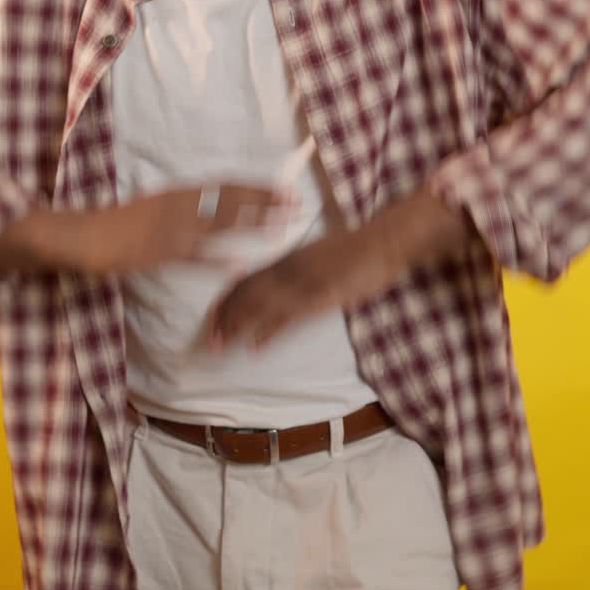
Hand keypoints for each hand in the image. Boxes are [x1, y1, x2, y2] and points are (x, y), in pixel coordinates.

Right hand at [72, 185, 295, 275]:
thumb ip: (184, 204)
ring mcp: (172, 228)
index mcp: (180, 191)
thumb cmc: (120, 221)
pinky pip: (194, 257)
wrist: (88, 235)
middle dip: (266, 201)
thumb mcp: (156, 203)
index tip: (284, 188)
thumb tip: (210, 201)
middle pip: (232, 200)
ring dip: (253, 224)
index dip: (257, 187)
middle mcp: (181, 204)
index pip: (227, 185)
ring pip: (220, 223)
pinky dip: (218, 260)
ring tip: (282, 227)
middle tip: (296, 203)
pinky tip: (241, 264)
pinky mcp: (160, 252)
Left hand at [206, 223, 389, 350]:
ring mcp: (302, 283)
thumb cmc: (354, 249)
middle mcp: (288, 269)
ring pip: (259, 306)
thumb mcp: (316, 255)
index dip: (226, 300)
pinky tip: (254, 347)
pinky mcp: (319, 298)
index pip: (246, 279)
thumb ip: (295, 268)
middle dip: (223, 318)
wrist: (382, 242)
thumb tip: (277, 283)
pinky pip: (287, 317)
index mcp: (287, 258)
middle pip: (245, 293)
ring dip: (236, 327)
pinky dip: (268, 333)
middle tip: (207, 340)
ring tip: (219, 346)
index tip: (211, 318)